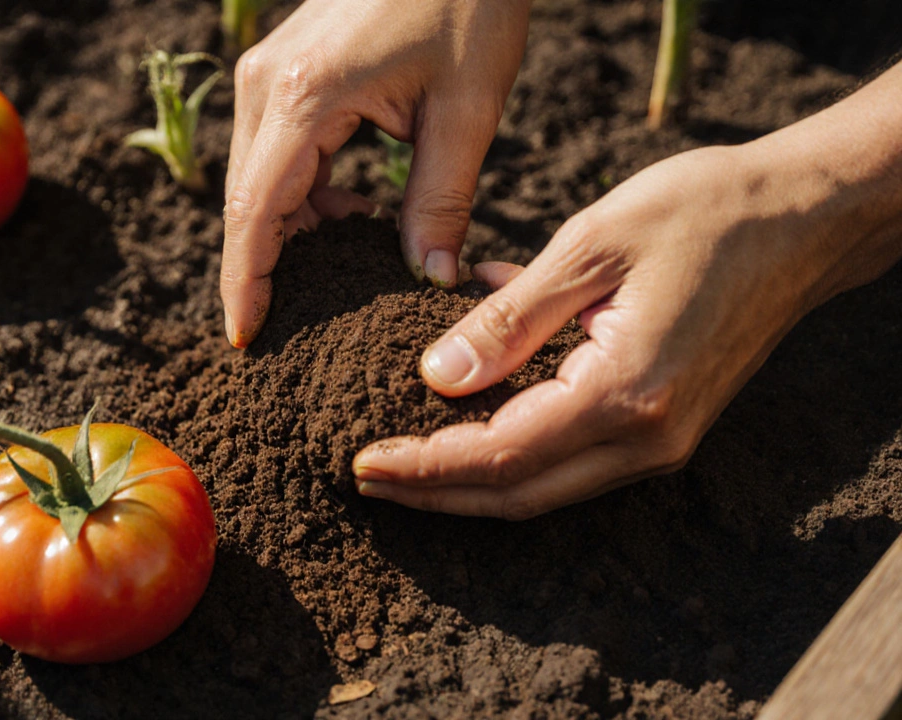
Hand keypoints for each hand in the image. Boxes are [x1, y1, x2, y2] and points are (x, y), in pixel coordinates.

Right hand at [221, 0, 531, 347]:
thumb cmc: (466, 2)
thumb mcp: (465, 108)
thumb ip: (440, 200)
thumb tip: (430, 278)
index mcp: (303, 97)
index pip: (253, 212)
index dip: (245, 282)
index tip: (246, 336)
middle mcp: (265, 85)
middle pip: (244, 202)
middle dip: (266, 267)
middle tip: (301, 326)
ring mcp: (267, 74)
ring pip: (257, 180)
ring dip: (292, 231)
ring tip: (349, 269)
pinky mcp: (284, 71)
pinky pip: (275, 153)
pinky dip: (304, 195)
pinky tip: (353, 214)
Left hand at [351, 139, 892, 518]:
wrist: (804, 216)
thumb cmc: (703, 212)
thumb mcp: (590, 247)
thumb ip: (508, 318)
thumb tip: (436, 377)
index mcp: (626, 393)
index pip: (500, 455)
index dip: (425, 467)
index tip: (362, 463)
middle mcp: (647, 437)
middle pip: (518, 493)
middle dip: (435, 492)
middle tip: (366, 478)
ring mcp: (663, 440)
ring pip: (544, 484)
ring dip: (468, 476)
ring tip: (401, 462)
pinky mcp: (667, 425)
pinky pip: (573, 452)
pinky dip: (513, 441)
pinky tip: (466, 407)